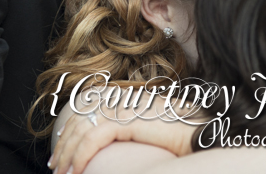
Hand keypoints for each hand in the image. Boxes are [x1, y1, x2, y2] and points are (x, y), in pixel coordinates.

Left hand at [49, 109, 196, 173]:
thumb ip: (136, 133)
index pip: (91, 107)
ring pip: (82, 127)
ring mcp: (127, 108)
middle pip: (81, 117)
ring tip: (62, 173)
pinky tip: (78, 170)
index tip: (64, 149)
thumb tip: (123, 149)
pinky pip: (94, 137)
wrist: (209, 132)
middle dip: (64, 143)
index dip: (72, 127)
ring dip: (68, 153)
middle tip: (56, 165)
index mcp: (131, 100)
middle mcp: (125, 100)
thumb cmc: (189, 135)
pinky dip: (81, 155)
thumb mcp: (156, 133)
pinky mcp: (130, 120)